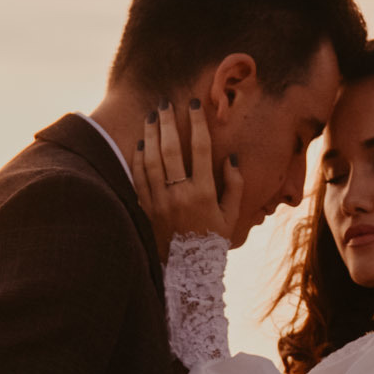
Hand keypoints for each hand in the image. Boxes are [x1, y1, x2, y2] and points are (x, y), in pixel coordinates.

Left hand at [132, 98, 243, 249]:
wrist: (188, 270)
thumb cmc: (212, 240)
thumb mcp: (232, 215)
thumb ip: (235, 185)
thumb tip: (231, 158)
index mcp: (203, 192)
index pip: (200, 148)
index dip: (197, 122)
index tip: (194, 103)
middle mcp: (179, 194)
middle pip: (171, 148)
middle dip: (168, 121)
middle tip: (165, 102)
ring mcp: (159, 201)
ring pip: (151, 160)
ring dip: (150, 135)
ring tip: (151, 116)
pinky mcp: (145, 209)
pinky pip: (138, 178)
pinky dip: (138, 158)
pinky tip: (140, 143)